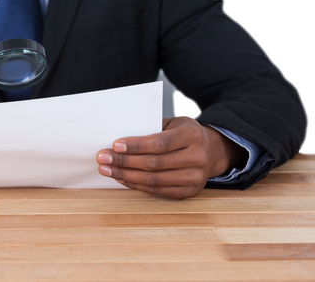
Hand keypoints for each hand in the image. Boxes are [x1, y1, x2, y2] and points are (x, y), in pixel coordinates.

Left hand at [96, 116, 247, 198]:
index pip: (159, 143)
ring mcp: (195, 177)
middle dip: (124, 161)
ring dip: (125, 175)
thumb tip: (120, 137)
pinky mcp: (189, 192)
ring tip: (107, 169)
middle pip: (154, 163)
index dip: (136, 145)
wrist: (211, 151)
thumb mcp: (173, 123)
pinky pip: (157, 190)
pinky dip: (136, 185)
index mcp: (192, 136)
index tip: (115, 145)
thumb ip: (151, 128)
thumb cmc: (185, 134)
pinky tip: (122, 178)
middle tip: (103, 158)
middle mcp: (196, 157)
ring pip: (153, 180)